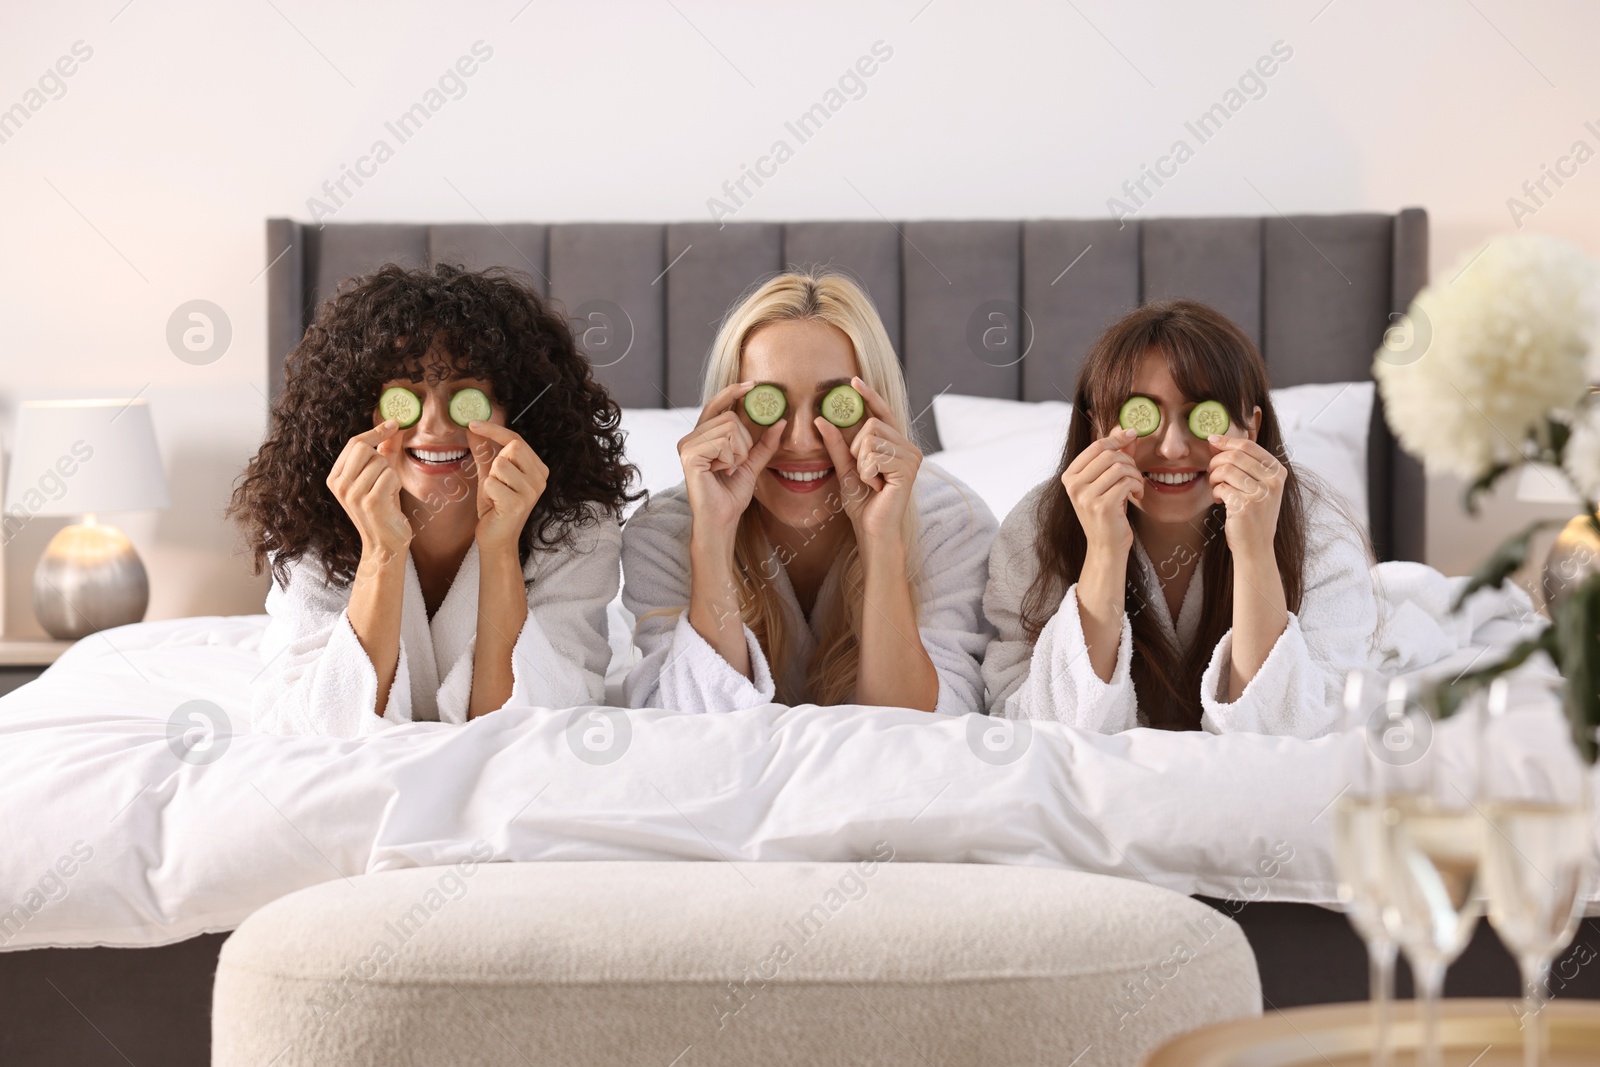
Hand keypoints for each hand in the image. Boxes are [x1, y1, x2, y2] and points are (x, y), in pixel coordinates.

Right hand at [328, 420, 410, 559]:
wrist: (385, 546)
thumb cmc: (384, 510)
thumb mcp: (378, 478)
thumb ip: (384, 451)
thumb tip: (393, 425)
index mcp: (335, 478)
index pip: (354, 443)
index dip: (375, 431)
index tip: (394, 423)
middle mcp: (339, 485)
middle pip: (363, 447)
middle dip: (381, 457)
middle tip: (385, 475)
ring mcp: (353, 494)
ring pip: (380, 462)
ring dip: (391, 474)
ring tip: (387, 493)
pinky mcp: (370, 502)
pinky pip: (390, 475)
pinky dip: (396, 484)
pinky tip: (391, 499)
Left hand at [468, 420, 547, 552]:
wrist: (497, 539)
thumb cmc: (495, 506)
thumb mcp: (490, 475)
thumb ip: (484, 451)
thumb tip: (472, 429)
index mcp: (538, 469)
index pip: (517, 439)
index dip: (494, 429)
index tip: (472, 424)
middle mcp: (540, 479)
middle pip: (512, 447)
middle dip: (496, 462)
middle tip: (496, 482)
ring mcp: (532, 492)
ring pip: (500, 465)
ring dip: (490, 480)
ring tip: (495, 495)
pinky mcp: (518, 504)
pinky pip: (492, 483)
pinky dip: (487, 493)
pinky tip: (494, 505)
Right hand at [677, 382, 785, 545]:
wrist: (722, 518)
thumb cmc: (732, 494)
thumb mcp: (752, 464)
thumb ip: (764, 443)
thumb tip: (781, 420)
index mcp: (702, 436)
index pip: (717, 404)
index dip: (733, 392)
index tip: (753, 384)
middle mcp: (690, 437)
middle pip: (730, 418)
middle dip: (743, 442)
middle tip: (734, 464)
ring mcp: (687, 445)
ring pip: (729, 429)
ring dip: (738, 453)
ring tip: (726, 470)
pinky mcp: (689, 455)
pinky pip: (723, 442)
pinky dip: (730, 458)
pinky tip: (720, 472)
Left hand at [816, 376, 922, 549]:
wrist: (873, 528)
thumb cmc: (862, 501)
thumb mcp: (845, 467)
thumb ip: (836, 444)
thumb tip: (821, 419)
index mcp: (896, 444)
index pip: (882, 412)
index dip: (869, 395)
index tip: (853, 380)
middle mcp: (909, 447)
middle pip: (871, 424)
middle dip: (857, 448)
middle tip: (865, 472)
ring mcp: (912, 457)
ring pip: (871, 439)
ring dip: (862, 463)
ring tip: (871, 481)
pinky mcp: (908, 468)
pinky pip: (875, 455)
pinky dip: (867, 472)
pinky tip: (877, 487)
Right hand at [1061, 427, 1144, 557]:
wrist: (1105, 546)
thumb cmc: (1107, 512)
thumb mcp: (1107, 482)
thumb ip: (1115, 456)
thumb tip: (1126, 430)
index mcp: (1070, 476)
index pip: (1096, 446)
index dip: (1117, 437)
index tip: (1132, 434)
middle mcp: (1074, 486)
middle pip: (1110, 455)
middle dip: (1129, 461)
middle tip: (1134, 475)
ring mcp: (1086, 496)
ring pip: (1120, 467)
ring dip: (1135, 475)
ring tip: (1136, 486)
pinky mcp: (1102, 506)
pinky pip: (1127, 482)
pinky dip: (1137, 486)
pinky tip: (1136, 495)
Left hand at [1207, 435, 1283, 557]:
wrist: (1256, 547)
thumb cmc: (1253, 514)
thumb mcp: (1256, 485)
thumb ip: (1241, 463)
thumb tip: (1215, 440)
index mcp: (1277, 472)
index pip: (1248, 445)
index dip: (1226, 440)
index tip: (1212, 440)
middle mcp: (1273, 481)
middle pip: (1234, 456)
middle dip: (1216, 461)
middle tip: (1212, 472)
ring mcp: (1261, 494)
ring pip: (1225, 470)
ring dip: (1214, 478)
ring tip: (1216, 488)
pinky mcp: (1245, 506)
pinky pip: (1221, 487)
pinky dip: (1216, 492)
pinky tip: (1221, 500)